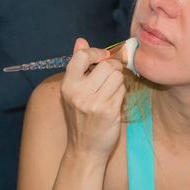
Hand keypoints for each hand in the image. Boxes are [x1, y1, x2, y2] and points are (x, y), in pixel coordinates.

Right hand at [60, 37, 126, 157]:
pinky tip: (114, 102)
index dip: (96, 53)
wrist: (85, 149)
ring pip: (117, 76)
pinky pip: (122, 90)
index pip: (82, 56)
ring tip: (110, 91)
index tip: (101, 58)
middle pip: (106, 65)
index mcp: (68, 85)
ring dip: (118, 81)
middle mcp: (79, 93)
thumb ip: (78, 65)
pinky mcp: (109, 111)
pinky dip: (121, 93)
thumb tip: (81, 41)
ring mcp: (95, 102)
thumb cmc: (80, 118)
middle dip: (112, 68)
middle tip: (110, 78)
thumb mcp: (73, 91)